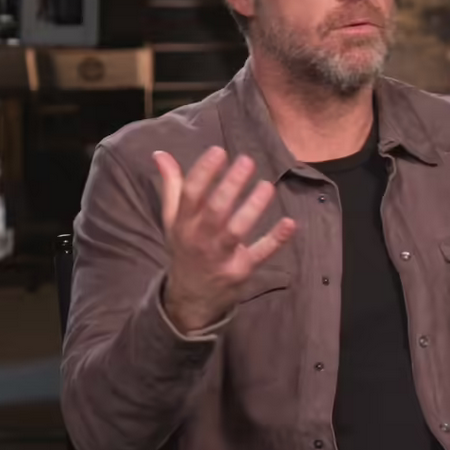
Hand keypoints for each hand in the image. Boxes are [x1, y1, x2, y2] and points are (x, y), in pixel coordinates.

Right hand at [152, 146, 297, 333]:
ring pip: (236, 230)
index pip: (190, 194)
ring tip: (267, 185)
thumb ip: (172, 186)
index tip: (219, 151)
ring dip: (253, 208)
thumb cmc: (186, 248)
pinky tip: (290, 223)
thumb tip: (160, 153)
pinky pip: (259, 254)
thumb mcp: (173, 220)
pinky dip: (275, 240)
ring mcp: (220, 256)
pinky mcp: (240, 270)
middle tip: (247, 161)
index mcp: (183, 223)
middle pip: (214, 210)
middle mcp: (199, 239)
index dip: (203, 172)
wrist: (190, 298)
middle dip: (230, 185)